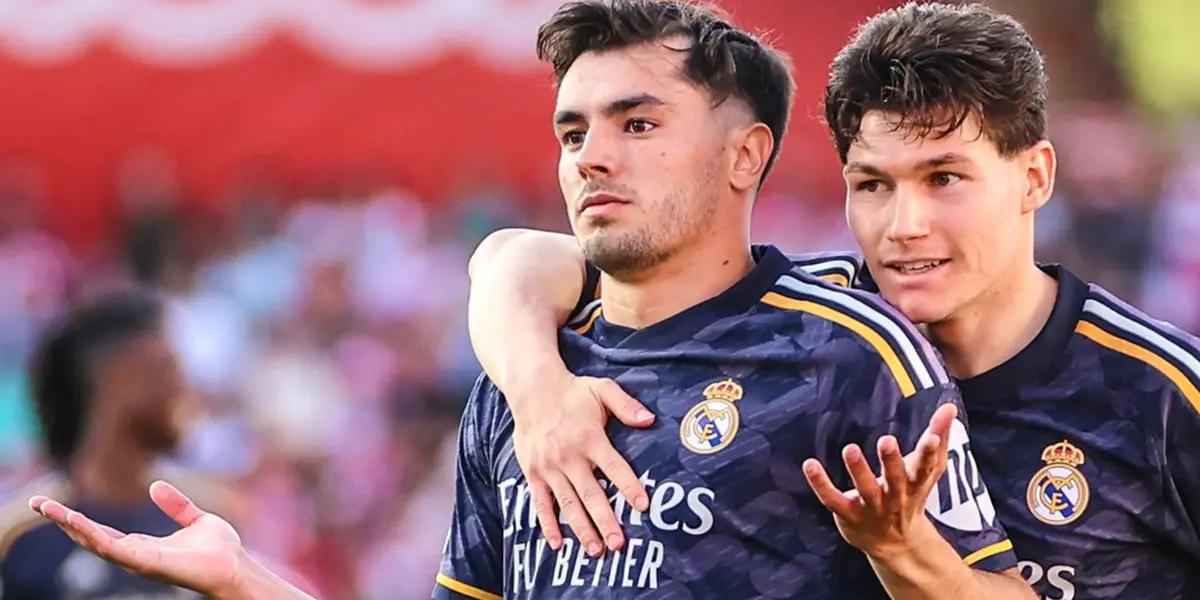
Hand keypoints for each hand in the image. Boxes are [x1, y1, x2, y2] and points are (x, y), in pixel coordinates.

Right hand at [29, 480, 245, 598]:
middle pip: (89, 537)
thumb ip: (175, 505)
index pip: (101, 532)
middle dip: (63, 521)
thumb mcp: (195, 518)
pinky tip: (76, 521)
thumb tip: (153, 484)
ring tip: (48, 508)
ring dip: (70, 525)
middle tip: (38, 502)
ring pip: (94, 542)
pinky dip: (92, 535)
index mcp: (143, 546)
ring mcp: (137, 561)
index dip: (78, 519)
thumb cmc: (220, 550)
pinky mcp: (145, 563)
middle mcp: (134, 555)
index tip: (55, 504)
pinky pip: (112, 548)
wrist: (234, 566)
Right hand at [509, 371, 653, 555]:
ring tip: (596, 550)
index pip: (614, 466)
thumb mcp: (602, 389)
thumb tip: (650, 419)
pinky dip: (548, 524)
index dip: (629, 486)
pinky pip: (541, 503)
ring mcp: (550, 467)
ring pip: (568, 504)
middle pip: (590, 494)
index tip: (643, 506)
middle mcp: (569, 456)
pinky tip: (557, 543)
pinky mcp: (534, 473)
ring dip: (582, 529)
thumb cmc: (572, 392)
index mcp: (590, 438)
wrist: (531, 389)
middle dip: (605, 521)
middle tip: (619, 544)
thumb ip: (626, 405)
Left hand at [802, 403, 956, 558]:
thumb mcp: (927, 470)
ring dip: (858, 470)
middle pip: (895, 479)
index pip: (926, 468)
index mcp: (915, 484)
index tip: (932, 437)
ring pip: (864, 489)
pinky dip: (820, 484)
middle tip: (886, 441)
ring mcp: (871, 508)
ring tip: (850, 448)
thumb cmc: (911, 495)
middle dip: (891, 461)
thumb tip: (950, 407)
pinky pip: (832, 499)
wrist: (896, 544)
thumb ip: (939, 437)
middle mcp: (895, 497)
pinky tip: (809, 464)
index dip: (930, 453)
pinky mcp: (848, 514)